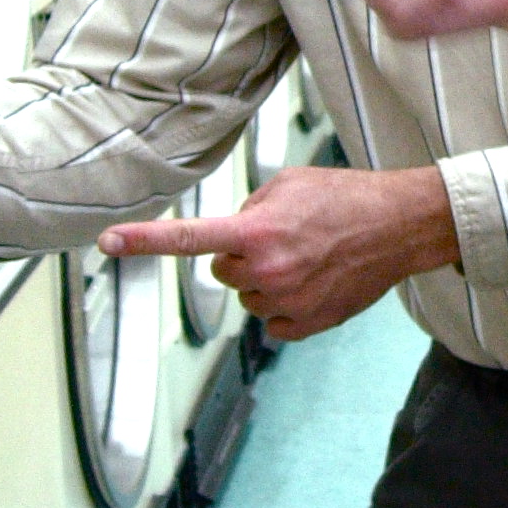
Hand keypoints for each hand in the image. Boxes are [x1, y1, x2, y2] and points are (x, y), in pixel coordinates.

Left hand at [98, 163, 459, 341]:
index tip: (107, 242)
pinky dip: (284, 306)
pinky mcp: (306, 324)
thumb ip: (250, 208)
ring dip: (264, 280)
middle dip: (242, 255)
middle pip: (222, 271)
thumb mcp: (289, 183)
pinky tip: (312, 283)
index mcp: (257, 231)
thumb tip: (233, 233)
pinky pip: (272, 323)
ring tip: (306, 257)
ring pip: (248, 296)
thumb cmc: (347, 198)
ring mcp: (287, 302)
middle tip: (281, 238)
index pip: (189, 238)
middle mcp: (267, 270)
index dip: (144, 241)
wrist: (400, 227)